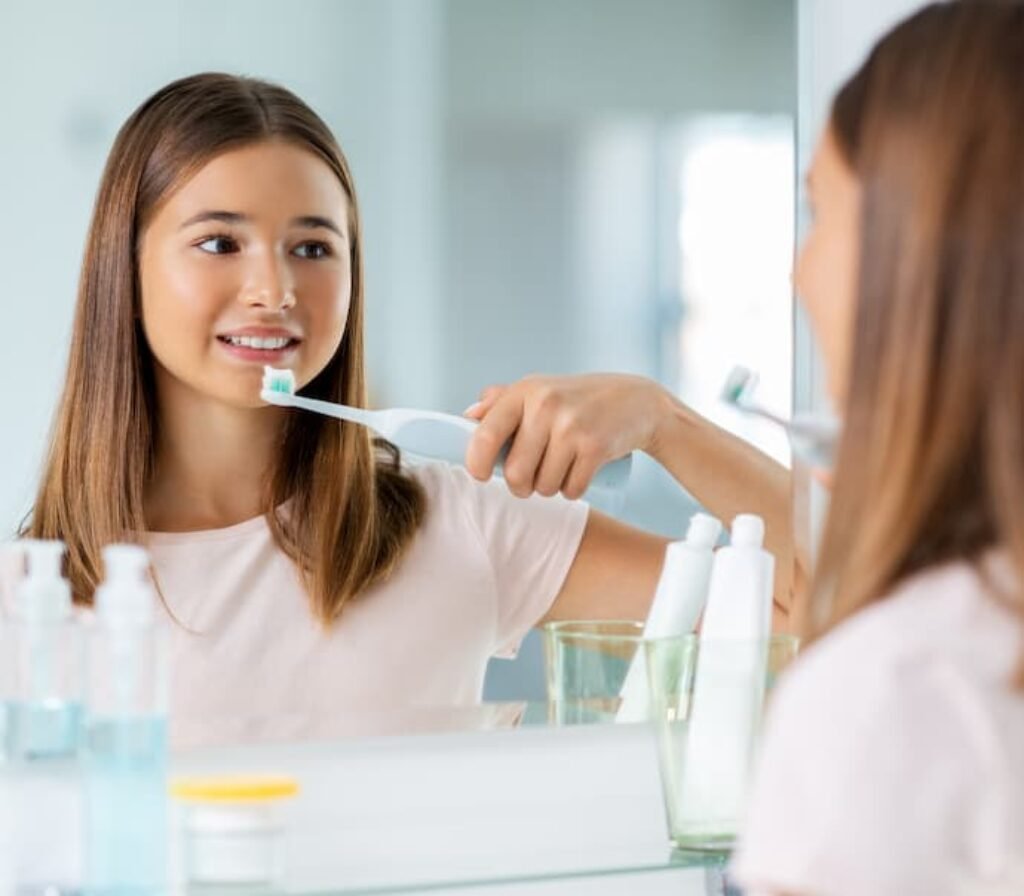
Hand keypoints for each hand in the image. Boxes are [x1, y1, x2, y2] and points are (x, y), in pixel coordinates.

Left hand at [464, 373, 668, 498]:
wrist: (637, 401)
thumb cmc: (578, 400)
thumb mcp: (540, 389)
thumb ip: (502, 400)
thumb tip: (467, 417)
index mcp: (525, 391)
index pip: (485, 435)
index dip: (476, 464)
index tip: (481, 475)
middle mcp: (545, 405)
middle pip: (515, 474)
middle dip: (521, 486)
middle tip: (530, 480)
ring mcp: (571, 426)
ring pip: (543, 486)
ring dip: (549, 488)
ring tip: (560, 469)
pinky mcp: (595, 446)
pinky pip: (570, 491)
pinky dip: (573, 491)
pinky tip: (579, 473)